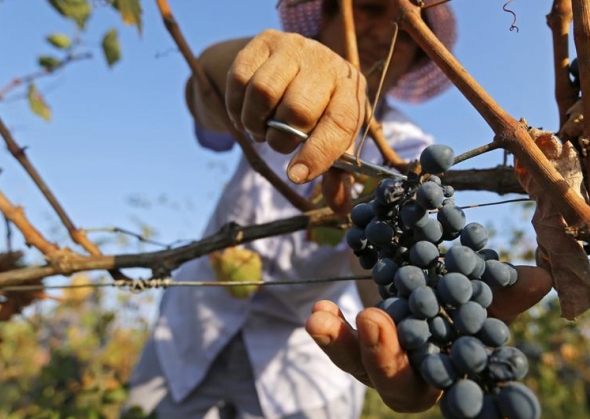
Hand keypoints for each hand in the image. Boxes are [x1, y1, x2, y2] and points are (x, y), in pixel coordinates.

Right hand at [226, 29, 367, 183]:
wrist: (291, 66)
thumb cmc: (318, 109)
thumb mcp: (332, 136)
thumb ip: (336, 172)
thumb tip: (341, 207)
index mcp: (352, 89)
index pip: (340, 123)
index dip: (319, 154)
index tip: (297, 175)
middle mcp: (327, 63)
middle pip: (299, 109)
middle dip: (282, 139)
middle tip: (278, 143)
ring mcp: (295, 48)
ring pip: (263, 92)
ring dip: (256, 122)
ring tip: (261, 128)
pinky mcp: (265, 41)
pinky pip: (240, 79)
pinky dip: (237, 106)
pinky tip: (245, 112)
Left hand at [306, 265, 552, 418]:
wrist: (417, 282)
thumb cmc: (457, 297)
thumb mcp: (483, 293)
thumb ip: (508, 292)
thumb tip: (540, 279)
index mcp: (454, 376)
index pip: (477, 411)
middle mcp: (418, 380)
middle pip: (402, 385)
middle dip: (386, 357)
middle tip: (376, 321)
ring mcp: (383, 367)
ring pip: (363, 369)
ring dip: (344, 345)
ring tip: (324, 320)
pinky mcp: (356, 348)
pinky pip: (339, 347)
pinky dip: (328, 331)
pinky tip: (320, 311)